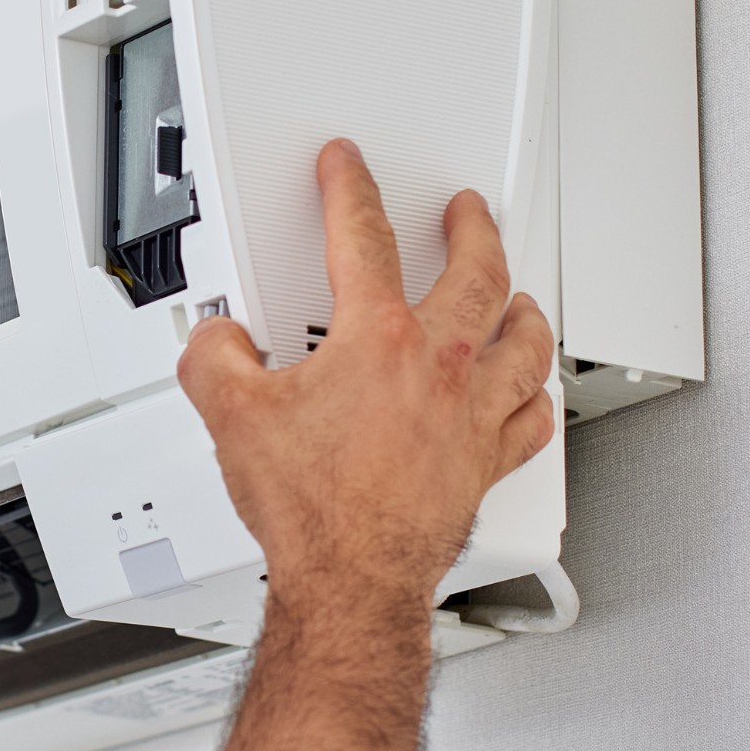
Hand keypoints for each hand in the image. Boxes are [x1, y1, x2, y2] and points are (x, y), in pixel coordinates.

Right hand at [177, 138, 554, 621]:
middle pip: (475, 273)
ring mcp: (470, 416)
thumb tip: (219, 341)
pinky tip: (533, 392)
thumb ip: (214, 359)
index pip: (363, 238)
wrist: (350, 583)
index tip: (348, 168)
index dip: (350, 189)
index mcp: (377, 341)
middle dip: (471, 229)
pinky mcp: (485, 464)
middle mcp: (437, 369)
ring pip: (523, 342)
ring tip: (518, 292)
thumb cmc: (311, 511)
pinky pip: (530, 420)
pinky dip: (535, 398)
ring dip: (522, 308)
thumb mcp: (230, 417)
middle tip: (466, 210)